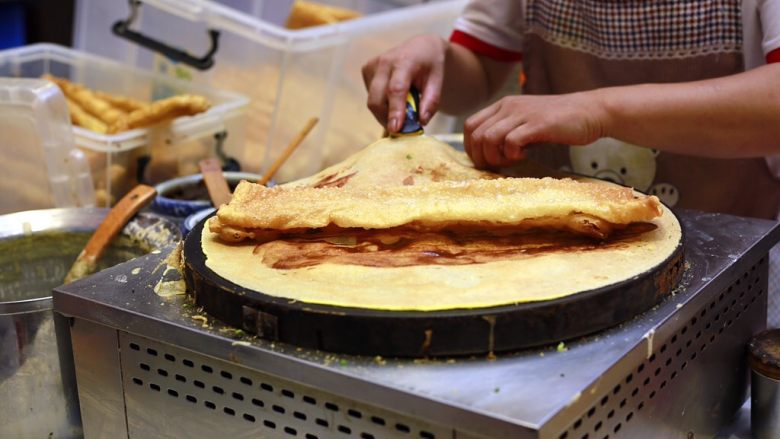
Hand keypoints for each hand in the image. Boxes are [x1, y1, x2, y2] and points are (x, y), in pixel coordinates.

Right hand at [362, 34, 446, 132]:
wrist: (421, 47)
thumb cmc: (431, 64)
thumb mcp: (438, 80)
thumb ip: (431, 101)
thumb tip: (421, 121)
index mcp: (404, 61)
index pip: (396, 89)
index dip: (395, 110)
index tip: (395, 129)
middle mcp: (384, 61)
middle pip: (377, 99)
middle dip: (386, 118)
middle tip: (402, 129)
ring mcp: (372, 65)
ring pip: (372, 101)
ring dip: (385, 113)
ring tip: (402, 109)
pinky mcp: (366, 70)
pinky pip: (371, 96)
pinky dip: (382, 104)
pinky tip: (393, 97)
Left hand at [464, 92, 606, 167]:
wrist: (590, 111)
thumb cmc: (558, 122)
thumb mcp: (526, 121)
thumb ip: (507, 131)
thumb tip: (487, 153)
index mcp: (503, 105)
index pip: (470, 126)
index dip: (471, 148)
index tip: (484, 161)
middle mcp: (509, 106)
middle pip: (476, 135)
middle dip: (481, 157)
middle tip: (498, 166)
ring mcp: (522, 114)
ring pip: (489, 138)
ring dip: (495, 157)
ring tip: (511, 161)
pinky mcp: (537, 124)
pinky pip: (511, 141)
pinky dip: (512, 155)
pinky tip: (524, 156)